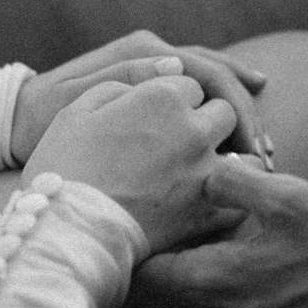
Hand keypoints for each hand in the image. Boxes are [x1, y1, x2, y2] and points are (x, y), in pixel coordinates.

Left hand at [11, 30, 266, 163]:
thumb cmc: (46, 116)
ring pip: (211, 79)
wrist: (19, 115)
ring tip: (261, 143)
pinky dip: (219, 108)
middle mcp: (153, 53)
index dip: (234, 107)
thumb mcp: (80, 101)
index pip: (205, 72)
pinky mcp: (149, 83)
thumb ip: (126, 79)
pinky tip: (235, 131)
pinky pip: (195, 90)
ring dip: (238, 108)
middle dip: (244, 110)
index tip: (249, 147)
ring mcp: (153, 66)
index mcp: (142, 53)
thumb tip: (177, 70)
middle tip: (264, 151)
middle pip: (215, 73)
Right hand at [22, 76, 244, 252]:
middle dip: (208, 121)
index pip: (190, 84)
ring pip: (242, 154)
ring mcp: (205, 171)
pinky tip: (214, 200)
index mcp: (163, 96)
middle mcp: (193, 128)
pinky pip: (238, 197)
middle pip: (223, 112)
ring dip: (230, 156)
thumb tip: (157, 78)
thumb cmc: (64, 166)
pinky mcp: (207, 212)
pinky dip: (231, 198)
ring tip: (208, 170)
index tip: (157, 118)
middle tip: (183, 141)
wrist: (66, 229)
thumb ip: (121, 82)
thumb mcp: (78, 110)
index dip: (174, 99)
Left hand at [136, 157, 307, 307]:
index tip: (140, 204)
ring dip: (179, 267)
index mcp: (209, 286)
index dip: (136, 236)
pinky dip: (203, 283)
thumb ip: (235, 182)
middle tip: (161, 209)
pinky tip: (228, 248)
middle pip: (154, 291)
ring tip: (194, 224)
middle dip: (154, 251)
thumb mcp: (289, 200)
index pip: (140, 271)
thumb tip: (206, 173)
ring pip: (180, 303)